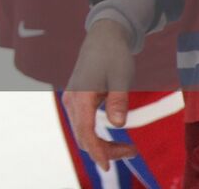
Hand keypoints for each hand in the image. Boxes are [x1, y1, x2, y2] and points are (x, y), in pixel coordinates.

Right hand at [62, 19, 137, 172]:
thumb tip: (119, 124)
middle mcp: (71, 100)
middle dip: (105, 151)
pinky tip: (114, 138)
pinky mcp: (76, 101)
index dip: (96, 150)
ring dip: (102, 145)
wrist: (102, 38)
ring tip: (129, 148)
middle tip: (133, 151)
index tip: (107, 167)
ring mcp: (71, 101)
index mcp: (81, 95)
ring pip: (82, 133)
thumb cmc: (114, 55)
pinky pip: (82, 126)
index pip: (85, 130)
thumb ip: (119, 100)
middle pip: (83, 136)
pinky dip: (97, 137)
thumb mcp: (122, 77)